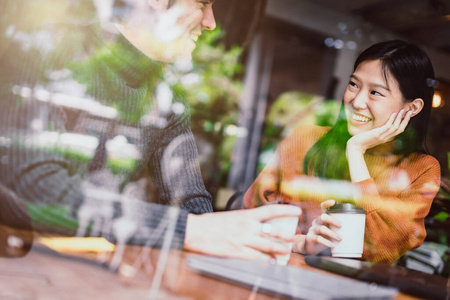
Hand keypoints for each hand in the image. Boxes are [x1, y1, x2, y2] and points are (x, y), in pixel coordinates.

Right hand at [184, 205, 300, 259]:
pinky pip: (256, 258)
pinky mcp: (237, 253)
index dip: (287, 210)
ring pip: (268, 246)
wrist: (195, 230)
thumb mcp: (232, 216)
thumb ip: (246, 220)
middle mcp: (248, 227)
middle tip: (293, 237)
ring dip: (279, 250)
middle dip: (286, 235)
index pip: (271, 210)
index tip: (297, 211)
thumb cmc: (212, 222)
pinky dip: (265, 260)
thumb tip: (259, 225)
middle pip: (275, 231)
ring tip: (285, 252)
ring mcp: (244, 241)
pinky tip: (270, 261)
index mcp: (246, 215)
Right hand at [294, 200, 340, 254]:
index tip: (333, 202)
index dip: (327, 204)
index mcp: (322, 218)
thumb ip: (338, 229)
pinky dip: (326, 242)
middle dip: (333, 220)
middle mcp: (316, 222)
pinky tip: (332, 245)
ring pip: (321, 228)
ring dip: (332, 233)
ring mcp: (312, 230)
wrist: (311, 248)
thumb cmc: (324, 238)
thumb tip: (357, 230)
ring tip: (340, 238)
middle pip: (322, 217)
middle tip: (341, 225)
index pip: (322, 208)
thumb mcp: (330, 231)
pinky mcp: (310, 238)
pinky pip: (318, 238)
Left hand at [347, 109, 411, 154]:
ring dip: (400, 118)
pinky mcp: (377, 134)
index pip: (399, 130)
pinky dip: (392, 120)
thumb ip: (378, 131)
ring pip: (396, 127)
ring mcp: (382, 136)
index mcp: (386, 138)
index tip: (407, 115)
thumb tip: (380, 126)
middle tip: (410, 111)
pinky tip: (394, 114)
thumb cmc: (362, 140)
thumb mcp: (373, 135)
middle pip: (400, 129)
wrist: (355, 146)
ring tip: (403, 110)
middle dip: (406, 120)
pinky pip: (387, 127)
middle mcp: (386, 138)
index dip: (404, 123)